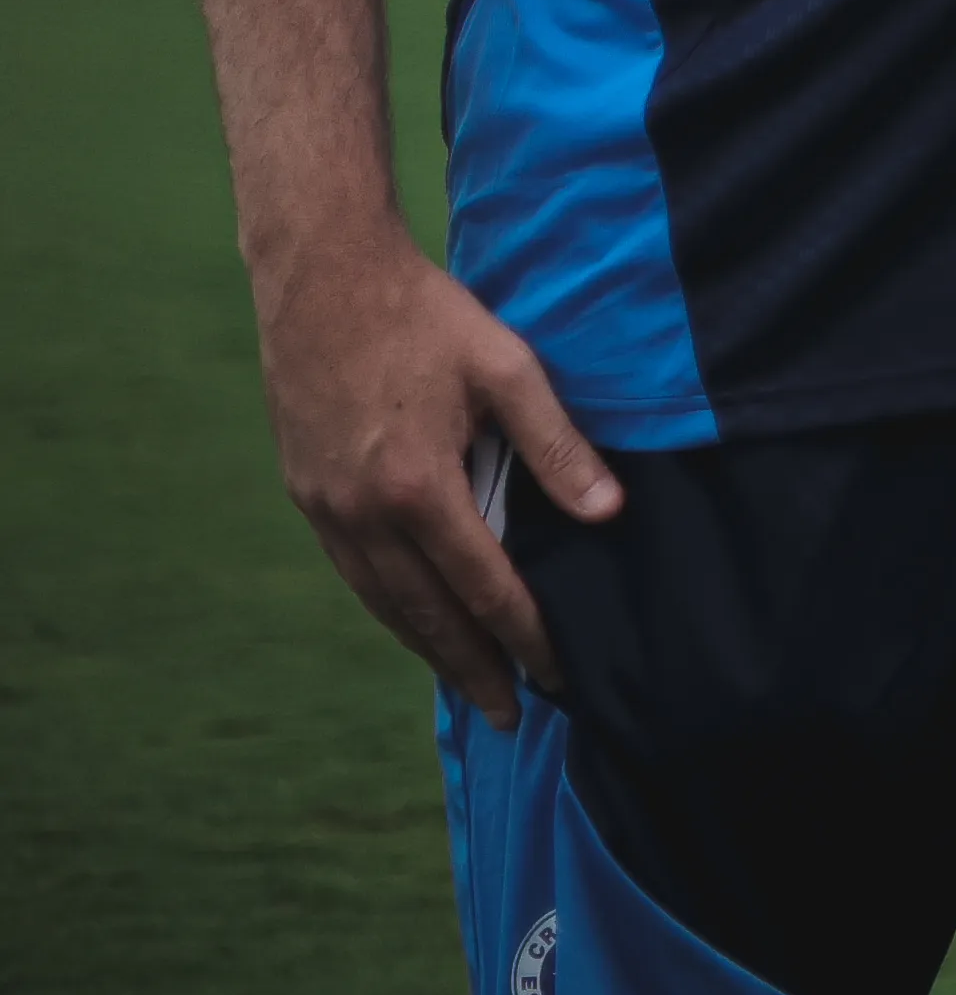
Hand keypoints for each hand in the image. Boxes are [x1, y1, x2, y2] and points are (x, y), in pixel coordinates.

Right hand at [256, 233, 617, 722]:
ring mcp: (326, 507)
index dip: (525, 637)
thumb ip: (558, 445)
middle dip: (473, 668)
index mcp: (419, 487)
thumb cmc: (426, 316)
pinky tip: (413, 621)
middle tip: (509, 715)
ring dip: (427, 649)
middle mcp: (364, 512)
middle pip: (428, 614)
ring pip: (383, 602)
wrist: (322, 278)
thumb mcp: (508, 367)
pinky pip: (354, 573)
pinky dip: (388, 608)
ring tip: (466, 685)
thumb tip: (609, 514)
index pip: (485, 587)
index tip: (557, 676)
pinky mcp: (306, 493)